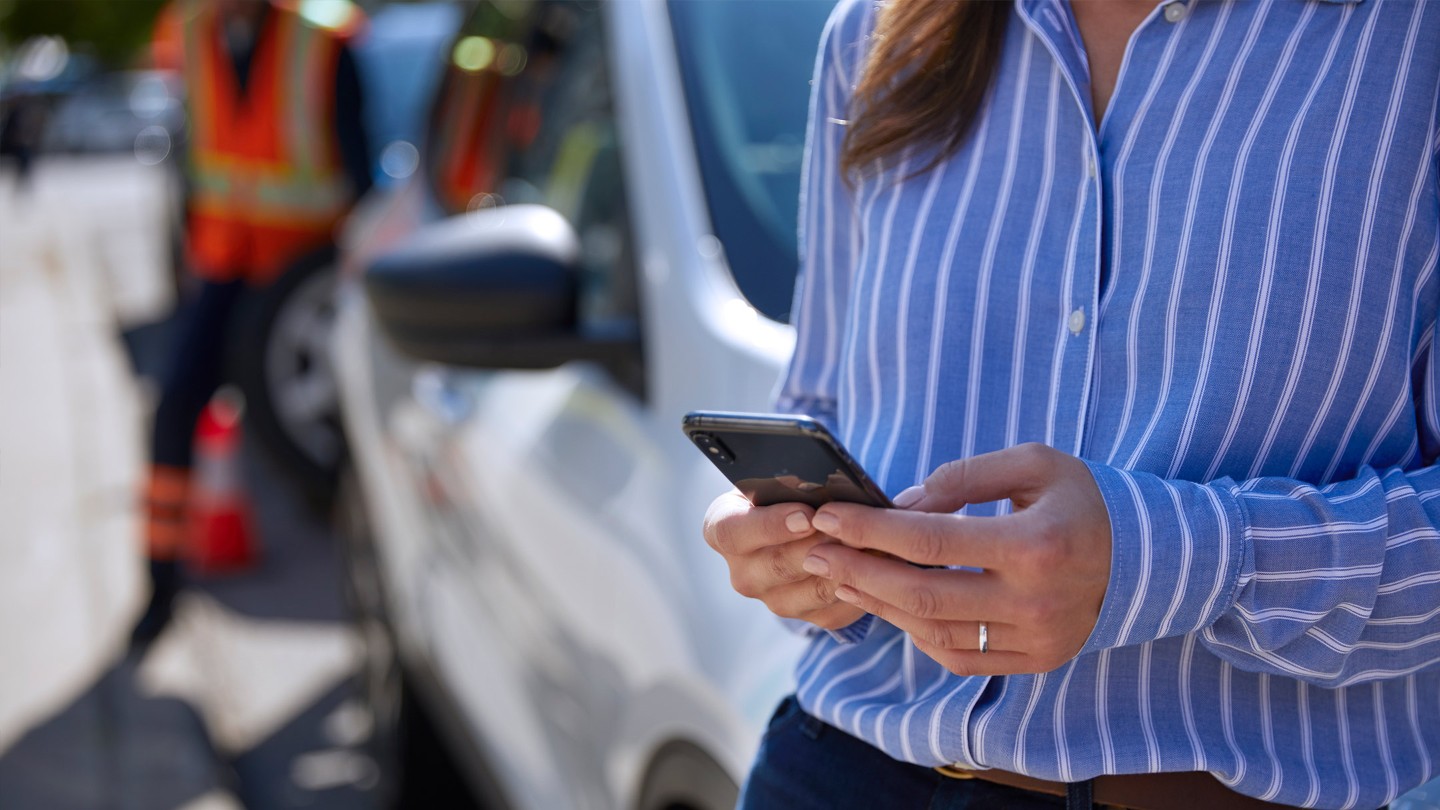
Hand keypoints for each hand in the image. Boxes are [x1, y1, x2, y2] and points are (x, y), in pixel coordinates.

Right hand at [704, 490, 866, 630]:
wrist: (797, 525)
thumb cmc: (786, 492)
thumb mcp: (777, 479)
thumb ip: (789, 482)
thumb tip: (821, 484)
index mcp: (722, 531)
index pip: (734, 533)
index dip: (770, 526)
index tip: (805, 515)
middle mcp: (742, 572)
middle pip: (779, 565)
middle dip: (821, 544)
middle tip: (853, 527)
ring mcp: (773, 599)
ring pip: (814, 589)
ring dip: (848, 565)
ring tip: (876, 542)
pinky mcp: (806, 617)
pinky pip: (837, 608)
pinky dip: (861, 585)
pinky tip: (881, 563)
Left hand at [801, 443, 1110, 674]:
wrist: (1150, 556)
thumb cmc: (1083, 499)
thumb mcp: (1033, 463)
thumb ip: (964, 478)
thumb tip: (900, 503)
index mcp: (1035, 545)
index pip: (930, 541)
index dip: (870, 529)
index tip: (828, 515)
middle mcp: (1036, 602)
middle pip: (922, 595)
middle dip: (857, 572)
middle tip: (813, 552)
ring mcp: (1037, 640)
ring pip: (934, 632)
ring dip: (878, 604)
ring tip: (839, 575)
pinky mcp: (1037, 661)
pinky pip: (960, 656)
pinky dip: (917, 631)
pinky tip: (889, 602)